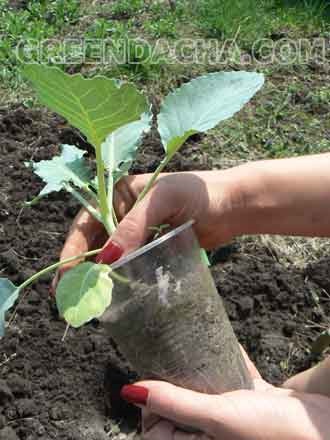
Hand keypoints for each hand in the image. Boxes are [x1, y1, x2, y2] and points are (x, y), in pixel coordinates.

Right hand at [52, 170, 240, 289]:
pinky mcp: (153, 248)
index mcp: (120, 194)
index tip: (66, 274)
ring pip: (111, 256)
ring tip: (87, 300)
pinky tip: (114, 293)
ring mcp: (140, 232)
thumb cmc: (199, 193)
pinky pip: (131, 264)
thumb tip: (107, 259)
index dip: (74, 248)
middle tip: (68, 294)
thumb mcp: (163, 200)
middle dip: (80, 267)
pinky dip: (121, 278)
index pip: (87, 222)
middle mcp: (125, 213)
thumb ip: (134, 225)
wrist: (233, 206)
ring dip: (98, 275)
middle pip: (94, 242)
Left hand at [120, 350, 329, 439]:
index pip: (156, 430)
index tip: (153, 379)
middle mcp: (212, 435)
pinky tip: (222, 345)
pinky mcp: (251, 402)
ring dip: (198, 373)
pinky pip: (231, 381)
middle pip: (178, 409)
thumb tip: (129, 391)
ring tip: (190, 351)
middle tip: (171, 360)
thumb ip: (173, 403)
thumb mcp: (216, 417)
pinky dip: (227, 363)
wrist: (323, 425)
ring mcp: (233, 419)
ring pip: (204, 393)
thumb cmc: (270, 430)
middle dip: (174, 384)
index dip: (150, 407)